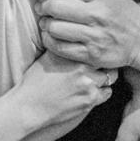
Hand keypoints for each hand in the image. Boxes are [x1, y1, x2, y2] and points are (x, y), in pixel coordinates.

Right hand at [0, 51, 114, 140]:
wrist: (29, 106)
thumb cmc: (35, 80)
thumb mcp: (47, 56)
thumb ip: (63, 45)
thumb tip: (71, 34)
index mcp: (72, 53)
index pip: (96, 45)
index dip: (99, 48)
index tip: (99, 51)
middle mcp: (82, 66)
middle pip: (107, 60)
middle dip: (106, 63)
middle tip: (102, 65)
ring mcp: (88, 84)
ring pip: (110, 77)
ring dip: (105, 77)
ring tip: (97, 78)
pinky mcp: (90, 100)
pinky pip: (107, 93)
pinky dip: (103, 91)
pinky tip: (93, 90)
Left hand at [27, 0, 139, 71]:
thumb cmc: (122, 13)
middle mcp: (97, 14)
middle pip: (54, 7)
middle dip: (42, 6)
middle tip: (41, 7)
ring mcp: (94, 36)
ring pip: (54, 28)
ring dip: (45, 25)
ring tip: (48, 23)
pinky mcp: (91, 55)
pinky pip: (59, 48)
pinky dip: (50, 41)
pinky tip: (53, 37)